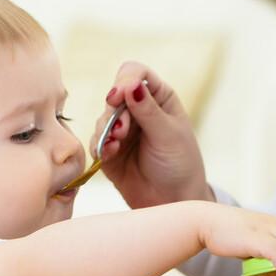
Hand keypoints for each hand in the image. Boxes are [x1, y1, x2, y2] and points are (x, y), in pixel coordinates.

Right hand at [90, 61, 212, 208]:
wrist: (174, 202)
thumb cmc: (180, 165)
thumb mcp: (168, 135)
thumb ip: (148, 110)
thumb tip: (132, 84)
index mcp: (158, 98)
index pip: (135, 73)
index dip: (125, 80)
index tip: (119, 95)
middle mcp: (138, 110)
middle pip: (114, 95)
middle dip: (115, 111)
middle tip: (122, 131)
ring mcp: (122, 131)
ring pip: (102, 118)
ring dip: (106, 130)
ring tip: (116, 144)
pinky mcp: (109, 152)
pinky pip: (95, 142)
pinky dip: (99, 146)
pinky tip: (108, 154)